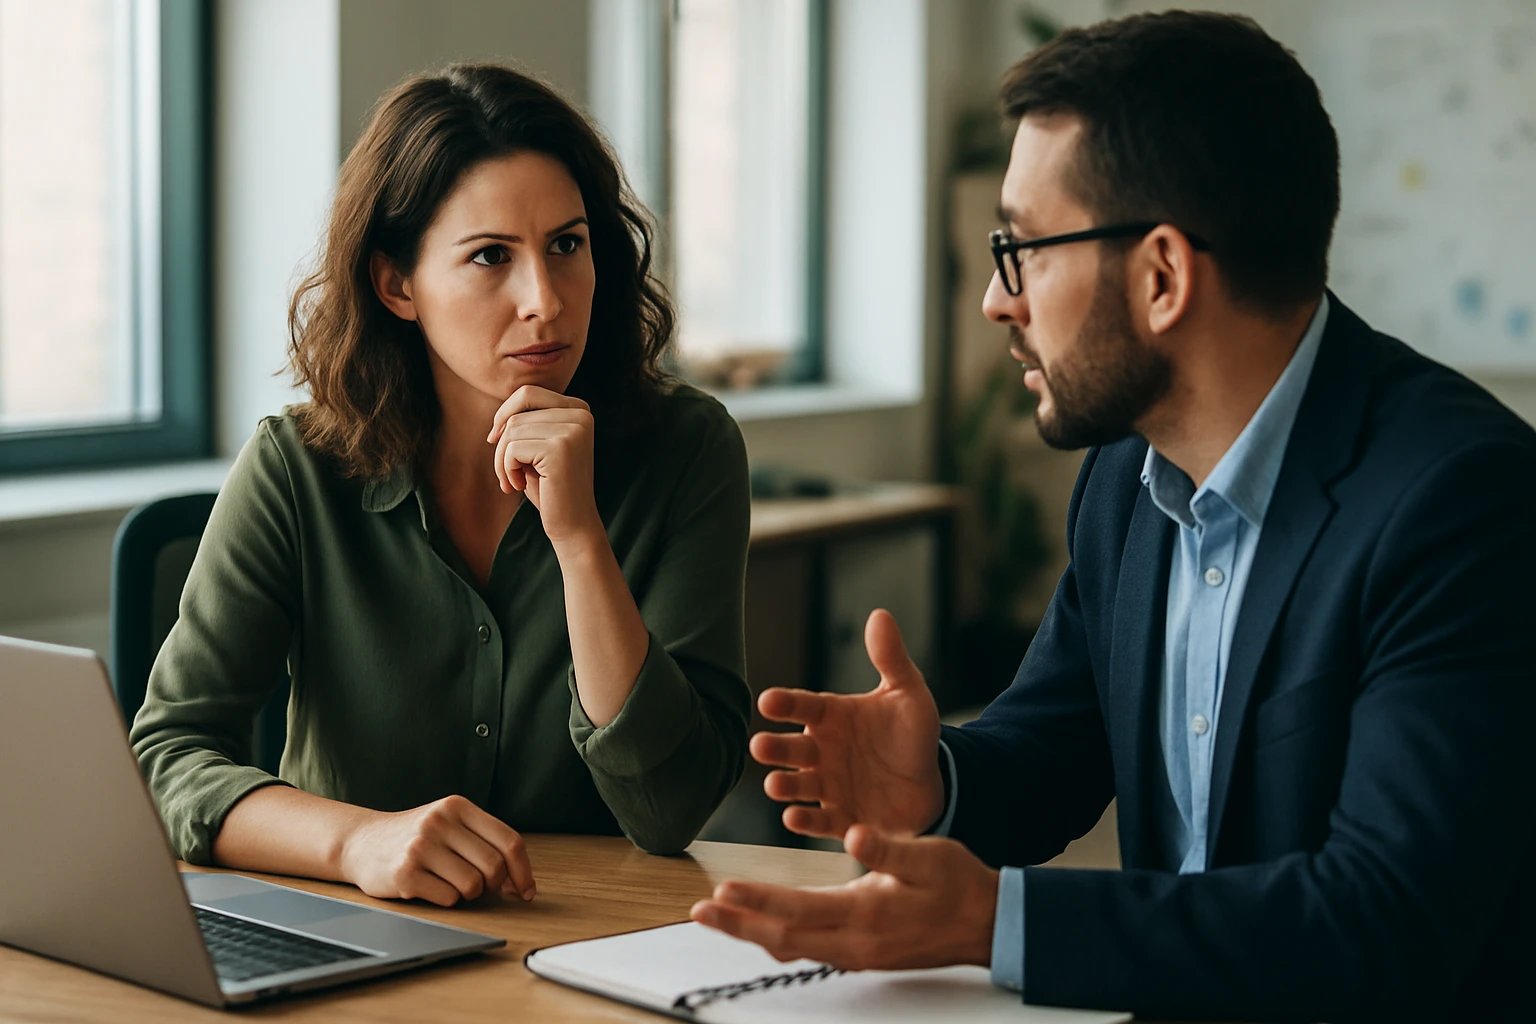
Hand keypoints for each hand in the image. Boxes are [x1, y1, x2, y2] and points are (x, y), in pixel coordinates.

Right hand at [337, 795, 535, 906]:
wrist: (360, 843)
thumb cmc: (415, 837)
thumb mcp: (449, 824)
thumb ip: (484, 841)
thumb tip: (520, 882)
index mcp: (458, 807)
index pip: (509, 841)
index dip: (523, 871)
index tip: (526, 891)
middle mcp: (440, 822)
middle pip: (494, 866)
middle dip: (494, 885)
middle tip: (481, 887)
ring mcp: (421, 847)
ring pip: (473, 885)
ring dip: (468, 894)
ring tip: (450, 883)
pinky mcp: (405, 873)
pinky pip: (448, 898)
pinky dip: (446, 900)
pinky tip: (430, 887)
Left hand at [487, 385, 601, 544]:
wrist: (572, 525)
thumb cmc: (551, 488)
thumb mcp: (537, 447)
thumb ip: (526, 422)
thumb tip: (500, 414)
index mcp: (579, 409)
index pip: (528, 393)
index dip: (505, 415)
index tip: (496, 441)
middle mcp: (581, 414)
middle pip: (517, 413)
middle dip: (502, 444)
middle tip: (507, 473)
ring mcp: (573, 430)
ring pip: (511, 430)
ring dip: (502, 460)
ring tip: (514, 481)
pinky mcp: (560, 448)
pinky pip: (512, 448)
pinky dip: (506, 469)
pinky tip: (519, 485)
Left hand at [691, 826, 998, 969]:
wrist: (987, 924)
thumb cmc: (958, 885)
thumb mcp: (927, 854)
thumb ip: (887, 846)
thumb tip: (853, 833)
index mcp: (867, 912)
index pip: (797, 910)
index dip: (756, 902)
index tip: (721, 892)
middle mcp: (856, 941)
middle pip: (783, 937)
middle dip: (738, 926)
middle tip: (699, 913)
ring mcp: (858, 953)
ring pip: (793, 947)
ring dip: (752, 933)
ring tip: (720, 920)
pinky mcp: (862, 954)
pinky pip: (809, 949)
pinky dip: (779, 938)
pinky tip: (763, 930)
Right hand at [752, 609, 943, 837]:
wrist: (933, 783)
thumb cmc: (912, 735)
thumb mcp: (908, 693)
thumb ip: (891, 658)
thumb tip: (879, 614)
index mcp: (833, 717)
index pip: (804, 706)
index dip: (786, 704)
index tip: (768, 701)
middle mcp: (822, 751)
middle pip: (792, 749)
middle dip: (774, 748)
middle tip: (759, 746)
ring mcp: (828, 787)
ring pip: (799, 786)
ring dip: (785, 786)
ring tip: (775, 785)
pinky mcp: (841, 819)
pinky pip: (821, 823)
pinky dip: (808, 823)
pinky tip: (796, 819)